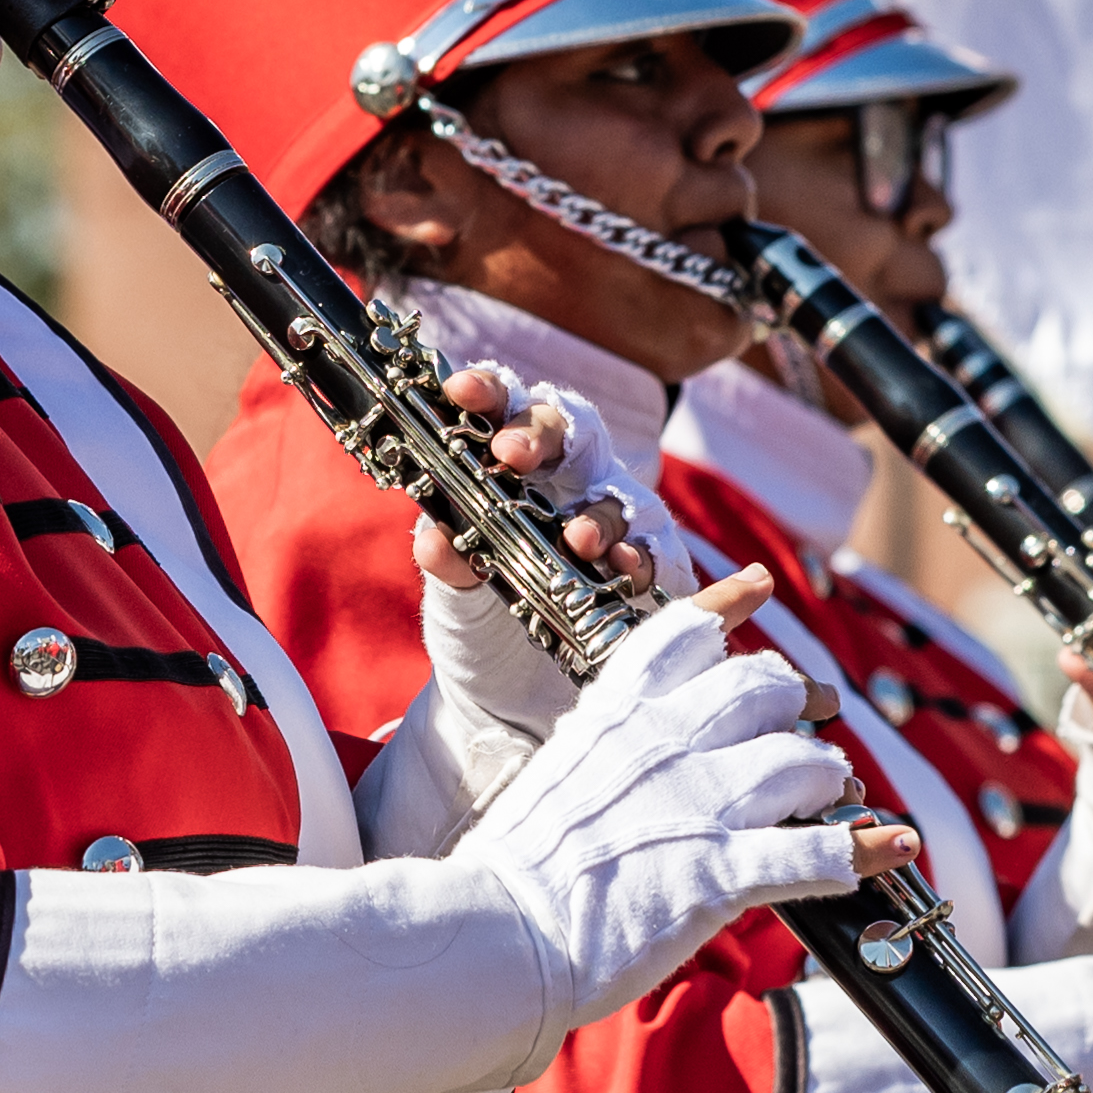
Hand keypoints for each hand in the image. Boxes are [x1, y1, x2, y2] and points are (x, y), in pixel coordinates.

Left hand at [407, 368, 683, 788]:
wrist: (506, 701)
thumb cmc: (479, 622)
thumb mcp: (453, 593)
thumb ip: (446, 560)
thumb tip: (433, 536)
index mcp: (511, 471)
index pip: (505, 410)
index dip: (488, 391)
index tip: (460, 393)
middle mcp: (567, 484)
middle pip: (571, 430)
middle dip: (543, 434)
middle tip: (512, 455)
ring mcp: (610, 524)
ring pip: (619, 491)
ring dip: (600, 510)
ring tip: (578, 539)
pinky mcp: (645, 571)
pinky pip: (659, 553)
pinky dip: (645, 558)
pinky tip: (626, 571)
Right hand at [446, 582, 863, 1023]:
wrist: (494, 934)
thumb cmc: (518, 868)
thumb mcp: (559, 773)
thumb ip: (612, 747)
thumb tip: (651, 748)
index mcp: (617, 711)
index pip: (686, 632)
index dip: (730, 604)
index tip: (758, 585)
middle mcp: (664, 742)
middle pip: (766, 689)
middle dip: (799, 705)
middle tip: (811, 724)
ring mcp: (696, 804)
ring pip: (804, 762)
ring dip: (830, 779)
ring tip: (840, 796)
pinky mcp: (719, 873)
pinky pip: (817, 851)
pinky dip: (865, 848)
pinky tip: (893, 845)